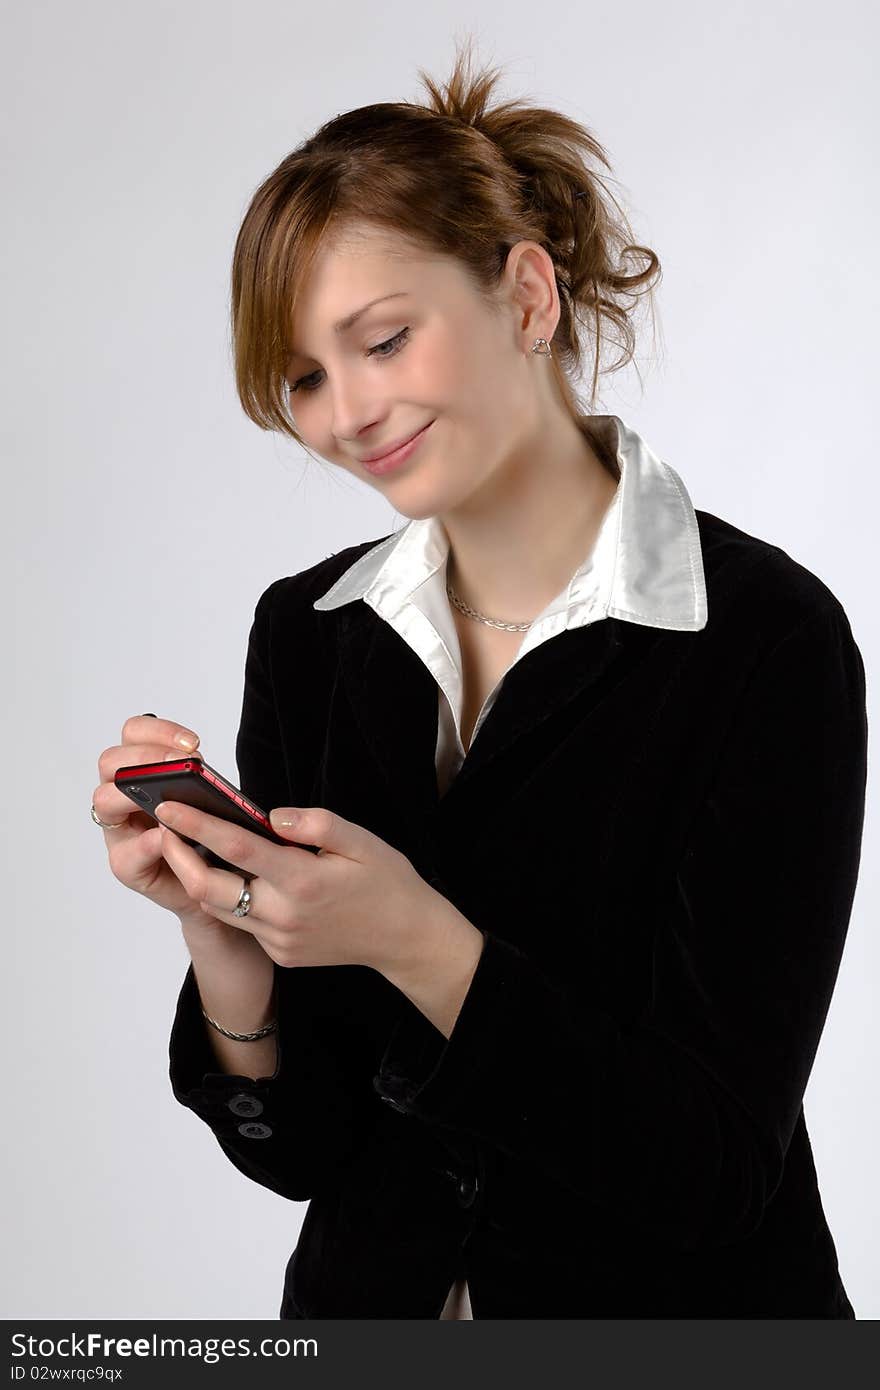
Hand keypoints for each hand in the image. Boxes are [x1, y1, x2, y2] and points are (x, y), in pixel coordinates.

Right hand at [93, 713, 221, 934]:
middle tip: (181, 766)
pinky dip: (145, 844)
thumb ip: (196, 781)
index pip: (134, 734)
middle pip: (111, 760)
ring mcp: (119, 830)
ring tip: (168, 802)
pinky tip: (165, 837)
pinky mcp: (126, 865)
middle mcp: (122, 796)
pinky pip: (125, 854)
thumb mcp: (205, 798)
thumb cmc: (206, 834)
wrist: (212, 882)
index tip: (192, 744)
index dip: (158, 731)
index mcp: (140, 772)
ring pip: (104, 799)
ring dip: (133, 794)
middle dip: (145, 758)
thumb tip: (197, 764)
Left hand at [154, 800, 446, 973]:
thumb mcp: (362, 841)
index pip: (237, 847)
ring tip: (187, 846)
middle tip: (164, 828)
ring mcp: (279, 940)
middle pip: (209, 888)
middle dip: (178, 857)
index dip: (197, 825)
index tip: (168, 805)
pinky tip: (233, 875)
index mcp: (303, 881)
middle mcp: (284, 915)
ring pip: (220, 909)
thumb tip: (272, 815)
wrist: (407, 939)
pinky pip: (244, 923)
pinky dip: (231, 898)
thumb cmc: (387, 882)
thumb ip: (316, 823)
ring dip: (198, 878)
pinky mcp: (281, 954)